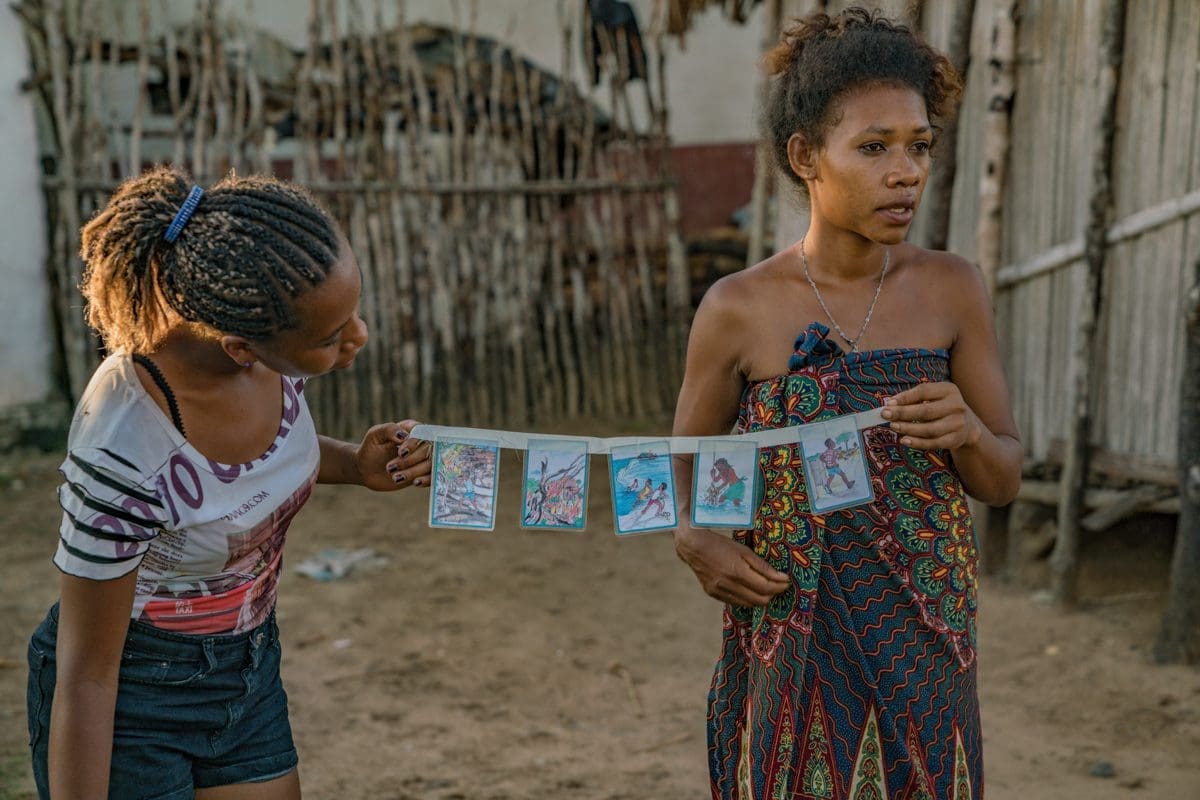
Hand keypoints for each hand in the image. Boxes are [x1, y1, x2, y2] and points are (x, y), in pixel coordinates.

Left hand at [355, 420, 432, 490]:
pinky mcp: (423, 472)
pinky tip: (416, 483)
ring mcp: (423, 458)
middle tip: (390, 468)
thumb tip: (404, 436)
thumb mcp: (375, 435)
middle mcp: (421, 442)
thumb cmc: (371, 448)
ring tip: (395, 478)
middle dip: (410, 460)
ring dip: (414, 471)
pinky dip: (426, 480)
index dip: (414, 443)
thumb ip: (389, 429)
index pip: (421, 432)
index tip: (401, 453)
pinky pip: (432, 476)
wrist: (366, 469)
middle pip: (427, 450)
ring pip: (430, 464)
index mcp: (411, 429)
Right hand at [673, 525, 789, 606]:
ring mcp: (719, 592)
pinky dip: (746, 598)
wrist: (693, 546)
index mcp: (738, 572)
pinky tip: (749, 590)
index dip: (779, 587)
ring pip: (749, 604)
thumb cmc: (720, 544)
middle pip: (759, 600)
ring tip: (765, 587)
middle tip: (778, 585)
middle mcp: (728, 585)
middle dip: (772, 594)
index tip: (786, 582)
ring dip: (760, 598)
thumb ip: (763, 566)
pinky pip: (736, 603)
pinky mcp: (713, 594)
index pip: (766, 588)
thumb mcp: (744, 550)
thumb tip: (782, 578)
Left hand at [882, 382, 983, 450]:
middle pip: (926, 411)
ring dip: (908, 428)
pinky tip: (904, 440)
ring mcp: (957, 424)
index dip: (905, 397)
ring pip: (929, 429)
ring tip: (893, 426)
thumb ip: (913, 398)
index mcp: (949, 390)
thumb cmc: (942, 407)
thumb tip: (890, 403)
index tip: (889, 403)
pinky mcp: (955, 439)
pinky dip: (917, 443)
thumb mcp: (933, 396)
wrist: (967, 425)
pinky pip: (933, 443)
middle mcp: (956, 405)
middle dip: (903, 413)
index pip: (924, 391)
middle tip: (885, 415)